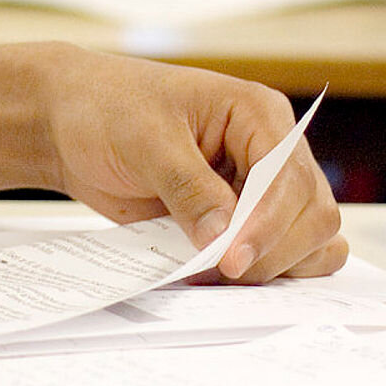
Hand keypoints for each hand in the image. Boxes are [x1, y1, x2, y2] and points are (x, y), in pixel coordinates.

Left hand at [30, 48, 344, 281]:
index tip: (232, 260)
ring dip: (273, 267)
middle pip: (314, 216)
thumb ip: (188, 188)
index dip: (269, 225)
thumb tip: (225, 236)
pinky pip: (279, 255)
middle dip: (272, 251)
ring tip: (213, 274)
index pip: (291, 179)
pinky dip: (264, 273)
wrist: (72, 121)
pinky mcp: (241, 221)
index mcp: (258, 114)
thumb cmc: (108, 109)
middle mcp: (271, 152)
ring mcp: (260, 190)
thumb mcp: (144, 140)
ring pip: (310, 241)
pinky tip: (218, 276)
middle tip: (218, 271)